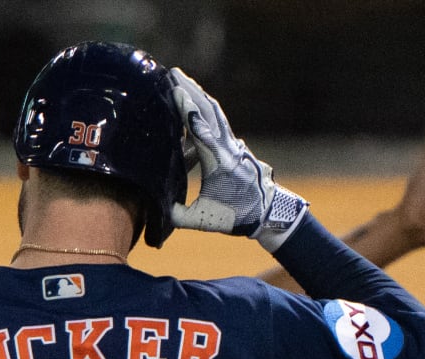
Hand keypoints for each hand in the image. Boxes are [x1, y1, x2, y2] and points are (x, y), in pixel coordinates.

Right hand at [169, 68, 308, 250]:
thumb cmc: (236, 217)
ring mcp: (232, 145)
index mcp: (218, 163)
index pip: (200, 130)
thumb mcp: (205, 220)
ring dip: (198, 95)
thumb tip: (157, 210)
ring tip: (182, 79)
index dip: (187, 110)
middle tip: (173, 72)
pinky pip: (217, 123)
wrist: (267, 213)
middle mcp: (226, 148)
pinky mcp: (233, 147)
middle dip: (191, 90)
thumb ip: (179, 216)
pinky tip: (193, 104)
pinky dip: (204, 110)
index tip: (176, 90)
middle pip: (208, 112)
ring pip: (214, 113)